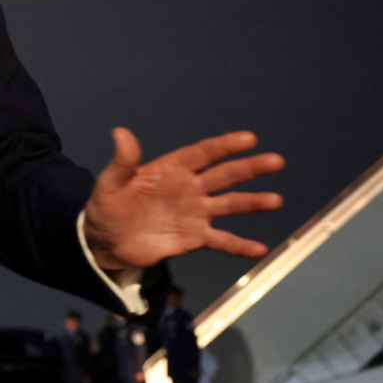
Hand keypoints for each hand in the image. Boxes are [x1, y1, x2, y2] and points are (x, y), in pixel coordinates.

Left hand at [83, 128, 282, 270]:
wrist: (107, 241)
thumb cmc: (108, 206)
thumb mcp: (109, 184)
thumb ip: (122, 162)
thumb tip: (120, 132)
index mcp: (170, 170)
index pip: (201, 154)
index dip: (223, 146)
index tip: (248, 139)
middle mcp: (189, 188)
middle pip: (223, 175)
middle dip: (249, 168)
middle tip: (276, 161)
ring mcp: (194, 213)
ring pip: (228, 205)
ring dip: (252, 203)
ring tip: (275, 200)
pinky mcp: (194, 238)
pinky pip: (221, 240)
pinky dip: (239, 246)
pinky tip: (260, 249)